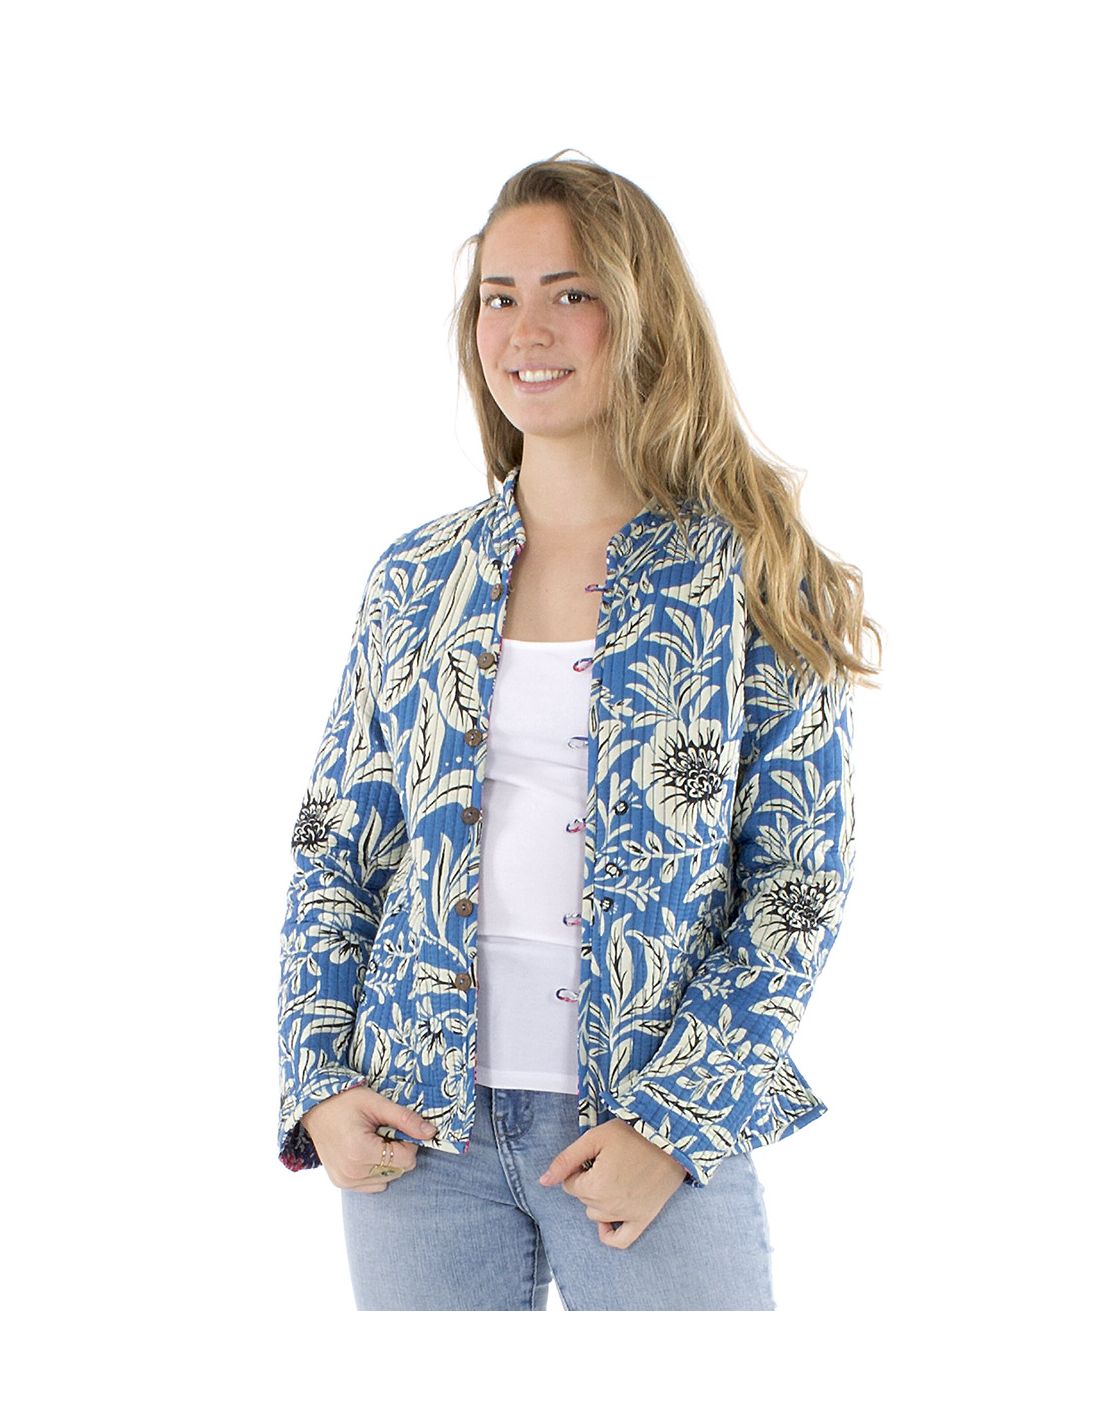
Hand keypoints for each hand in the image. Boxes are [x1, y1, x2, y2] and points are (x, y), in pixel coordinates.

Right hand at [302, 1085, 436, 1192]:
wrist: (315, 1107)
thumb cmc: (345, 1100)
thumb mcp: (377, 1104)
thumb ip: (405, 1120)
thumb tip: (431, 1133)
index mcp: (361, 1152)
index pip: (406, 1160)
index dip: (407, 1142)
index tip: (394, 1127)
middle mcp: (352, 1172)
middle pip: (398, 1170)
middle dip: (396, 1151)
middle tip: (380, 1132)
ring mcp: (345, 1180)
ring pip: (388, 1178)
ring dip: (387, 1161)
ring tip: (370, 1140)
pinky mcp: (342, 1183)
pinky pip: (374, 1184)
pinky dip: (376, 1170)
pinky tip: (365, 1152)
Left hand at [538, 1119, 689, 1247]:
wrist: (671, 1140)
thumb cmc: (632, 1135)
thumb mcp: (594, 1138)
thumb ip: (566, 1160)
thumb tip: (543, 1181)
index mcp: (595, 1186)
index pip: (570, 1184)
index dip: (579, 1168)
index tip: (595, 1156)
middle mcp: (610, 1206)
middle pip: (583, 1199)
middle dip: (589, 1182)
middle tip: (608, 1162)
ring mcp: (627, 1215)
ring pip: (596, 1215)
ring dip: (599, 1199)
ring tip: (616, 1177)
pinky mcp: (643, 1219)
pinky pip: (619, 1240)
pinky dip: (609, 1232)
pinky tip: (608, 1218)